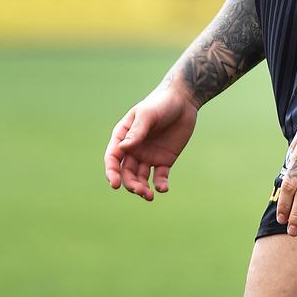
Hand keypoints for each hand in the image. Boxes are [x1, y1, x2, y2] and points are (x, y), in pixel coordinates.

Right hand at [103, 81, 197, 200]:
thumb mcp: (148, 114)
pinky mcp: (164, 160)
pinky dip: (159, 185)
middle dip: (130, 184)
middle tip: (140, 191)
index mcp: (123, 136)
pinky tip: (163, 188)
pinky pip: (159, 177)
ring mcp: (148, 156)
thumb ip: (137, 131)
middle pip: (126, 172)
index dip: (111, 172)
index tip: (115, 184)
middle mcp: (133, 149)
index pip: (113, 158)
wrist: (184, 100)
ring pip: (140, 178)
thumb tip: (122, 148)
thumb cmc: (161, 103)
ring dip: (142, 188)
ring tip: (150, 195)